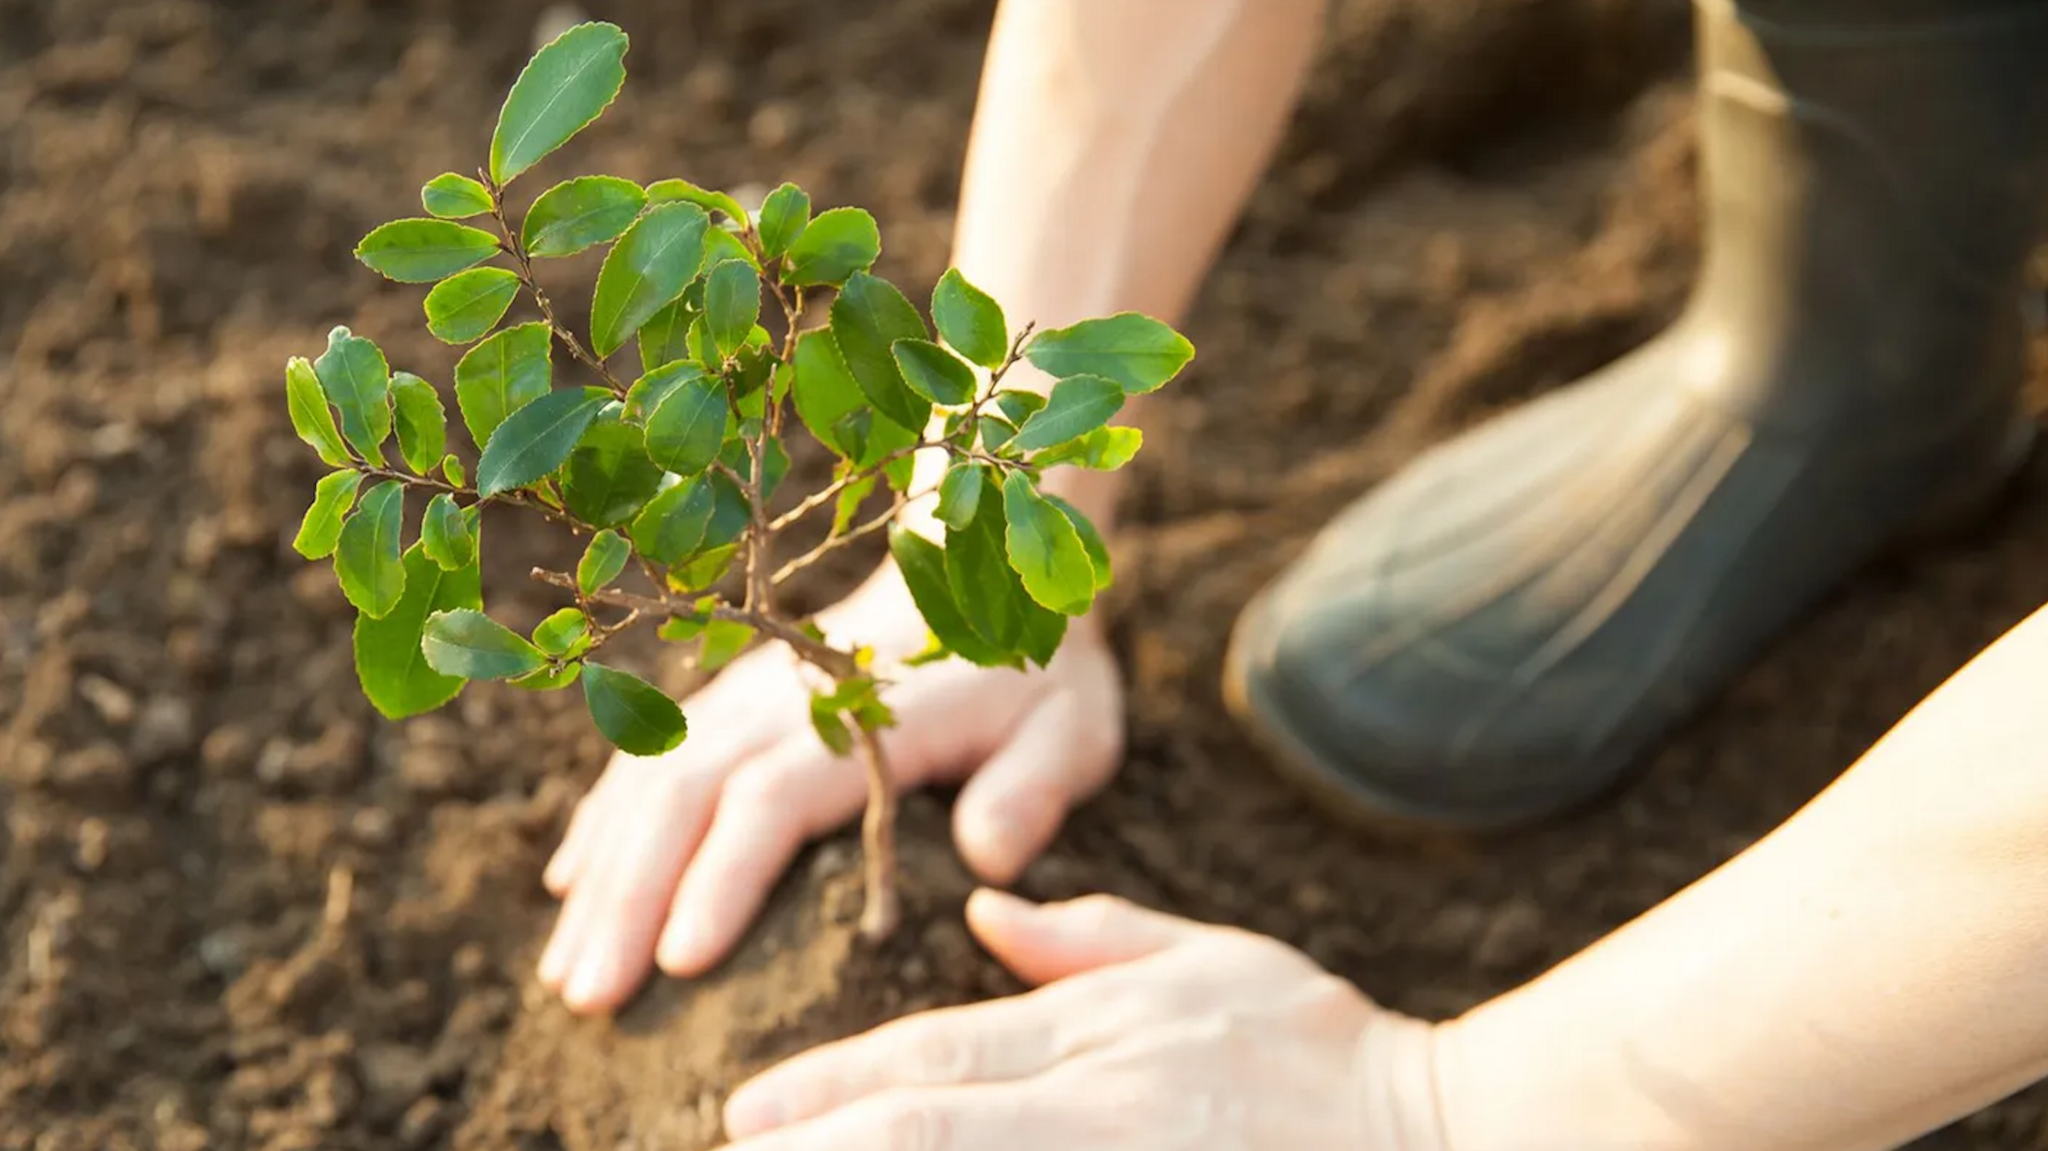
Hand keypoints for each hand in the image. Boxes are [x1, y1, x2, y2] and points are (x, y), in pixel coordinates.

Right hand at [535, 563, 1126, 1013]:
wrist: (981, 571)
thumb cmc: (1031, 673)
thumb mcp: (1069, 728)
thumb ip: (1031, 790)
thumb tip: (988, 859)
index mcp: (862, 717)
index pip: (772, 800)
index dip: (722, 879)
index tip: (680, 963)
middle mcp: (782, 701)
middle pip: (683, 798)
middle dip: (629, 900)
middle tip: (590, 996)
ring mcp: (743, 696)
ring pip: (648, 783)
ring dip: (602, 877)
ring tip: (564, 972)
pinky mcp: (726, 703)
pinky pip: (645, 759)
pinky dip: (602, 822)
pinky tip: (569, 886)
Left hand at [718, 890, 1446, 1149]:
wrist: (1445, 1131)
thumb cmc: (1325, 1049)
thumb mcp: (1213, 961)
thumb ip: (1094, 937)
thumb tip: (988, 905)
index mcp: (1105, 1032)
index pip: (934, 1057)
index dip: (830, 1088)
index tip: (747, 1111)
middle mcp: (1100, 1106)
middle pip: (926, 1127)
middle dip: (819, 1146)